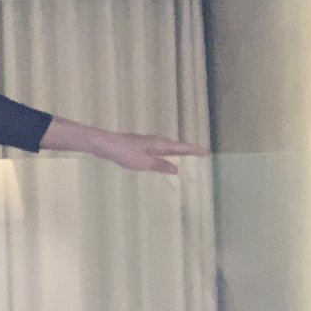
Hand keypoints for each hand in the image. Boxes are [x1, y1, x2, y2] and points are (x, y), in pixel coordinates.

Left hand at [90, 132, 209, 175]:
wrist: (104, 144)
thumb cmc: (124, 154)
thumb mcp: (144, 163)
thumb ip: (160, 166)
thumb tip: (176, 169)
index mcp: (159, 144)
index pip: (180, 147)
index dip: (193, 150)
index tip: (206, 151)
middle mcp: (154, 141)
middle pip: (175, 146)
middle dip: (187, 149)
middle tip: (201, 152)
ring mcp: (145, 142)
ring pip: (165, 147)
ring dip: (176, 150)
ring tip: (185, 154)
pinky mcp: (137, 145)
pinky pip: (157, 149)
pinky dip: (165, 152)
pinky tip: (161, 157)